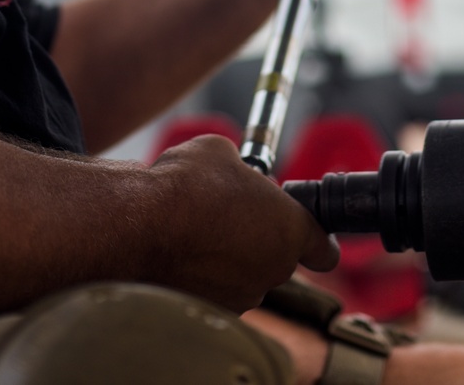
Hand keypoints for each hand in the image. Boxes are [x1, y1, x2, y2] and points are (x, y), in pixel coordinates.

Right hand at [146, 135, 337, 311]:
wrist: (140, 227)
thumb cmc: (189, 184)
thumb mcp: (223, 152)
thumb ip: (242, 170)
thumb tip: (233, 172)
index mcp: (290, 231)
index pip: (323, 249)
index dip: (315, 236)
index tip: (302, 225)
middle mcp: (272, 271)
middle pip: (278, 257)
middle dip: (260, 237)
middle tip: (232, 212)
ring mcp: (240, 297)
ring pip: (244, 274)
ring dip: (230, 256)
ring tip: (198, 228)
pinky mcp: (208, 311)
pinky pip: (215, 288)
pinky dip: (204, 274)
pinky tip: (181, 250)